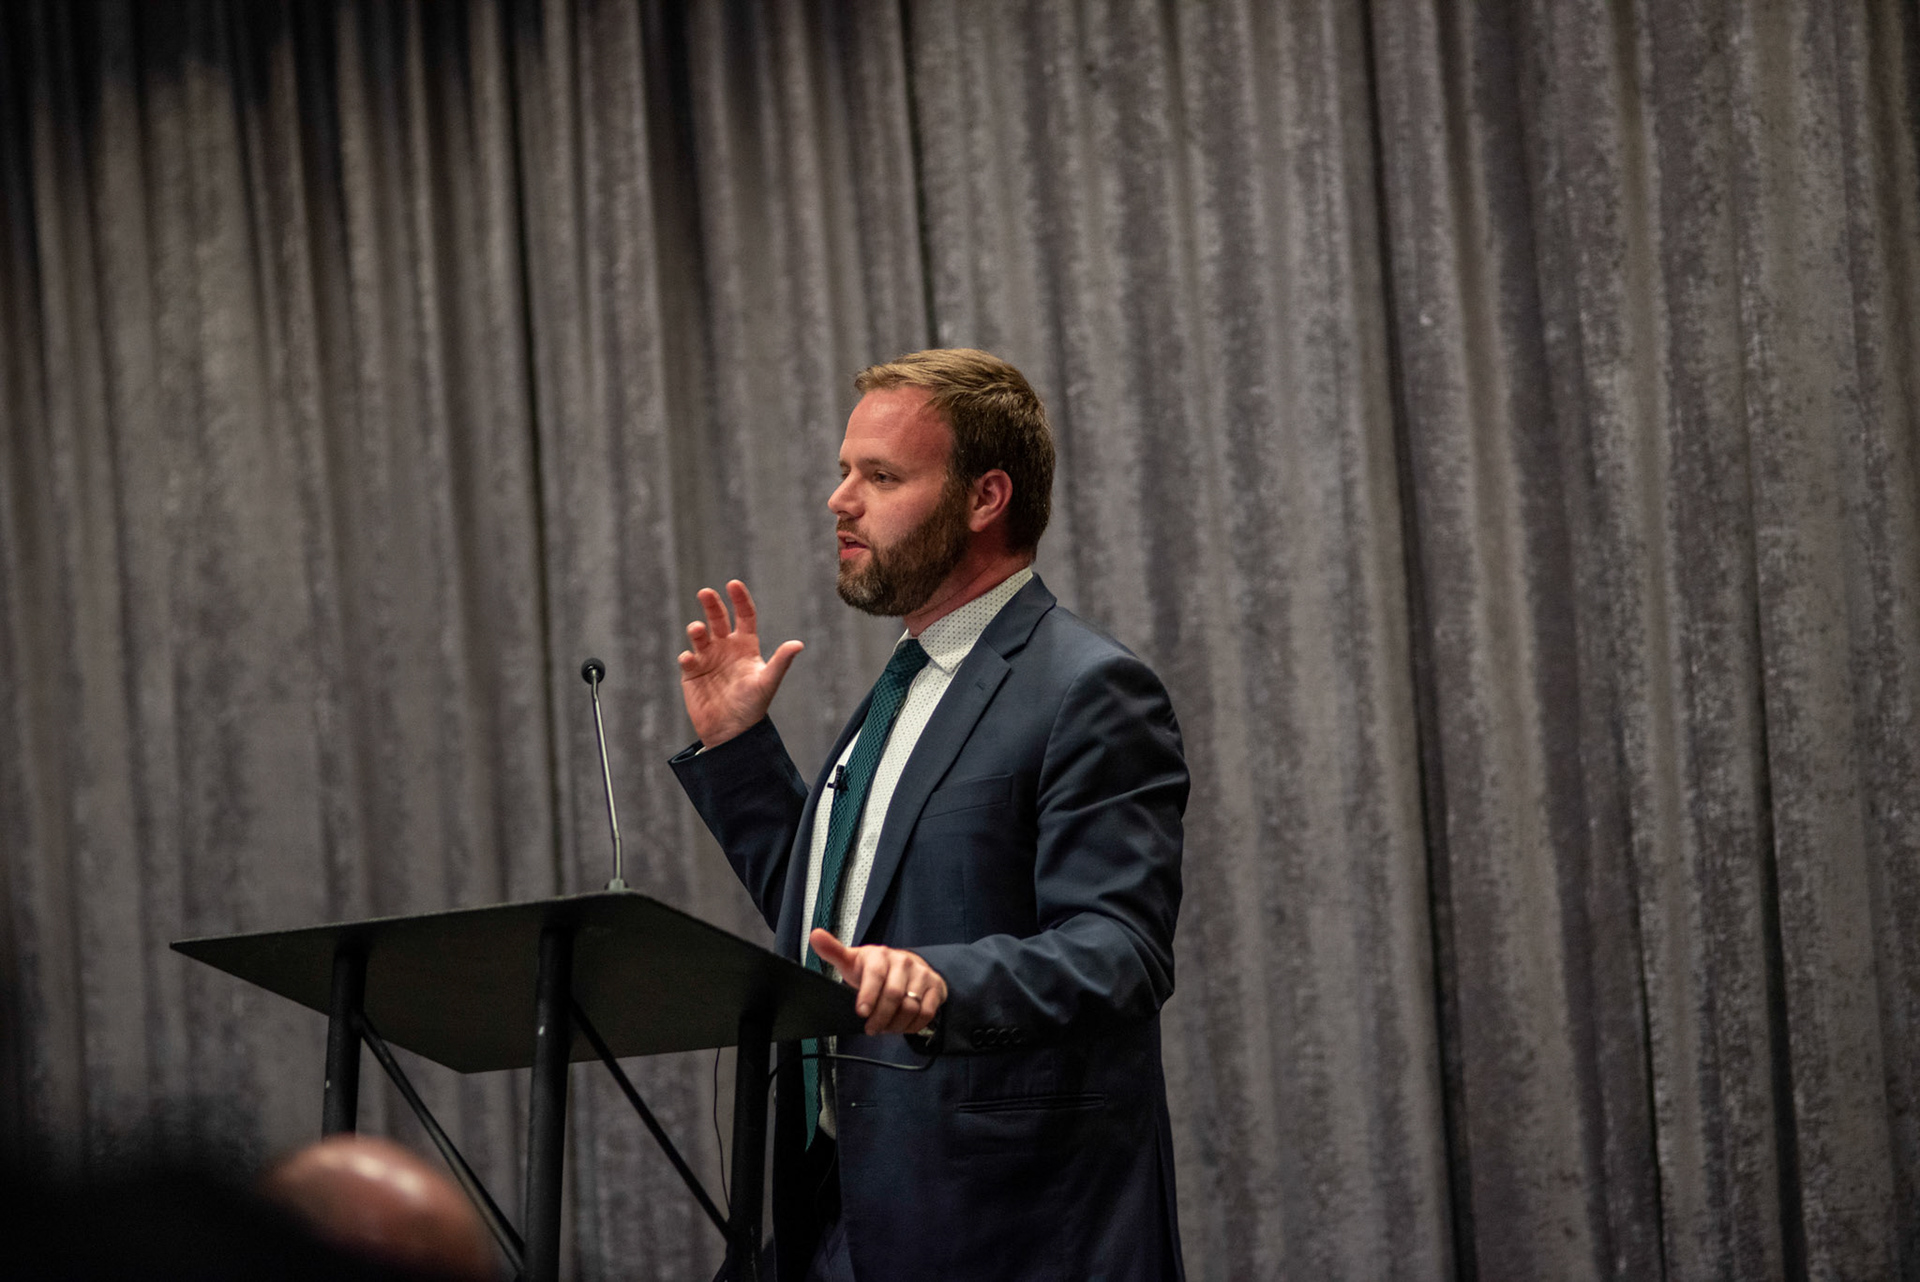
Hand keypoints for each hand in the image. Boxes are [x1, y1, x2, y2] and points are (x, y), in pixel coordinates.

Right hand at [677, 581, 803, 746]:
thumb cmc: (753, 706)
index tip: (733, 584)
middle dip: (712, 604)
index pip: (744, 616)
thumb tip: (798, 644)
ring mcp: (707, 658)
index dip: (739, 599)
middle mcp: (726, 647)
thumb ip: (780, 662)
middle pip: (718, 618)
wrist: (732, 732)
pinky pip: (688, 659)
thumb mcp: (768, 682)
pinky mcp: (692, 672)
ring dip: (697, 630)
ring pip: (700, 635)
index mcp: (746, 645)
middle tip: (706, 592)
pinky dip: (688, 657)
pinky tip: (690, 660)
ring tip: (697, 630)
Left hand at [810, 929, 946, 1036]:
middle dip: (881, 1017)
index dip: (868, 995)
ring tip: (885, 1028)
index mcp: (880, 955)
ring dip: (896, 1024)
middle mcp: (903, 962)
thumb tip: (815, 935)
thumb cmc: (874, 968)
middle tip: (871, 1029)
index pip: (875, 975)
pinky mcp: (935, 987)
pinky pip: (927, 1012)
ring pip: (911, 1007)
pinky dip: (913, 1025)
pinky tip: (902, 1026)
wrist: (907, 966)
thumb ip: (834, 951)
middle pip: (894, 995)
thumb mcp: (853, 961)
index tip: (861, 1013)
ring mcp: (922, 974)